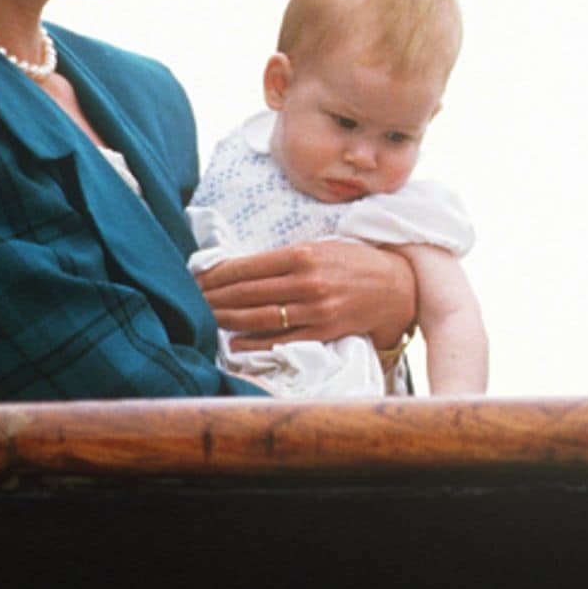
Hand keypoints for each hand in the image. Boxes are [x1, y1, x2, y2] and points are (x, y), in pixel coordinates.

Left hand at [197, 240, 416, 352]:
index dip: (216, 275)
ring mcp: (316, 310)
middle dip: (214, 296)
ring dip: (227, 318)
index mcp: (303, 255)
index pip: (247, 266)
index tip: (195, 278)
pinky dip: (254, 342)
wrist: (397, 286)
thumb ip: (285, 258)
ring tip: (206, 317)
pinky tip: (234, 341)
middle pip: (247, 293)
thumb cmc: (355, 262)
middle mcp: (307, 282)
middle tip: (190, 300)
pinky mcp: (324, 331)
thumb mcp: (321, 246)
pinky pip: (282, 340)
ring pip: (259, 317)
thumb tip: (242, 268)